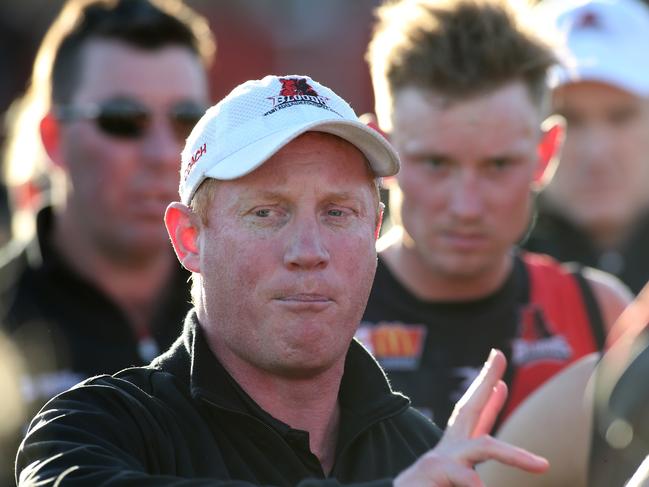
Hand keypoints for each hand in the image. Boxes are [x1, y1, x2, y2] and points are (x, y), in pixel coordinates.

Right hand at [394, 349, 548, 485]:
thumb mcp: (456, 473)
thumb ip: (472, 458)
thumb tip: (486, 453)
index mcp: (456, 449)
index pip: (474, 416)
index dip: (489, 395)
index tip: (500, 369)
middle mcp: (448, 448)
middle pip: (470, 409)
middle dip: (485, 383)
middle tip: (500, 357)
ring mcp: (439, 458)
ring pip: (483, 447)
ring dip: (513, 454)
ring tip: (541, 465)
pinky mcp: (431, 471)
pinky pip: (462, 476)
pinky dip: (472, 482)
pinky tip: (478, 485)